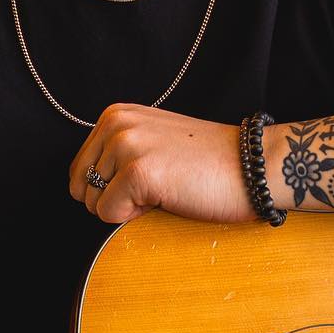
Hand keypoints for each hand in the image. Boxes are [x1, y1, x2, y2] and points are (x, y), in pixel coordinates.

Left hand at [69, 102, 252, 224]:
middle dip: (114, 199)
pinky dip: (135, 217)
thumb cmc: (207, 164)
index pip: (79, 169)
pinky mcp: (137, 172)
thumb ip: (116, 152)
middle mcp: (116, 123)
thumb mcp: (152, 141)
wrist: (254, 166)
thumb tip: (81, 188)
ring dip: (127, 207)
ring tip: (166, 188)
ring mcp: (126, 145)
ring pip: (92, 203)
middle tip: (159, 185)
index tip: (152, 175)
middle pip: (80, 187)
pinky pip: (108, 215)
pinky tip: (168, 197)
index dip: (112, 187)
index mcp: (115, 115)